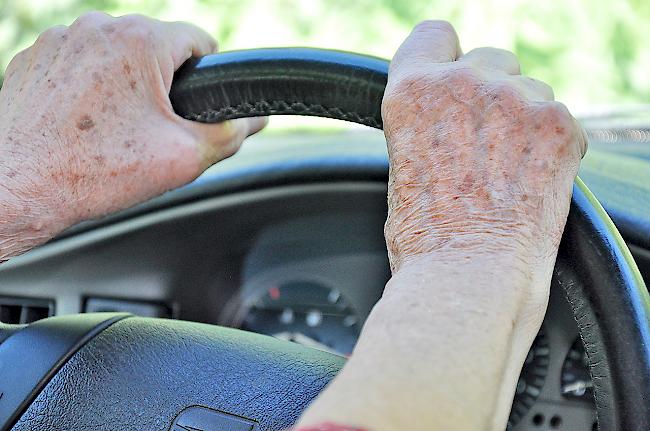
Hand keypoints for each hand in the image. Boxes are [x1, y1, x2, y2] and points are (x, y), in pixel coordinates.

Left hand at [0, 12, 264, 258]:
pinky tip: (84, 127)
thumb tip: (256, 120)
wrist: (16, 187)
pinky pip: (80, 66)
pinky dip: (89, 90)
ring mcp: (59, 40)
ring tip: (114, 133)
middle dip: (163, 85)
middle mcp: (96, 27)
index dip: (208, 77)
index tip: (198, 106)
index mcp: (139, 40)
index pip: (199, 40)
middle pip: (155, 48)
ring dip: (125, 86)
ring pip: (116, 56)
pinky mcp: (34, 59)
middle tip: (154, 131)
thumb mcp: (184, 157)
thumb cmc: (96, 171)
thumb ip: (231, 132)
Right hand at [297, 22, 586, 430]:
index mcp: (413, 91)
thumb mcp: (402, 163)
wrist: (465, 278)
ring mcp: (514, 98)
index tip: (454, 84)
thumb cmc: (425, 240)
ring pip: (530, 88)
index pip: (435, 35)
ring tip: (508, 172)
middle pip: (491, 59)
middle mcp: (463, 82)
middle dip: (491, 93)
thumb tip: (449, 113)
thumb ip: (425, 121)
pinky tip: (532, 182)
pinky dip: (553, 146)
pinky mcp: (558, 123)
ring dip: (524, 120)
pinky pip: (561, 119)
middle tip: (486, 143)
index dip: (446, 61)